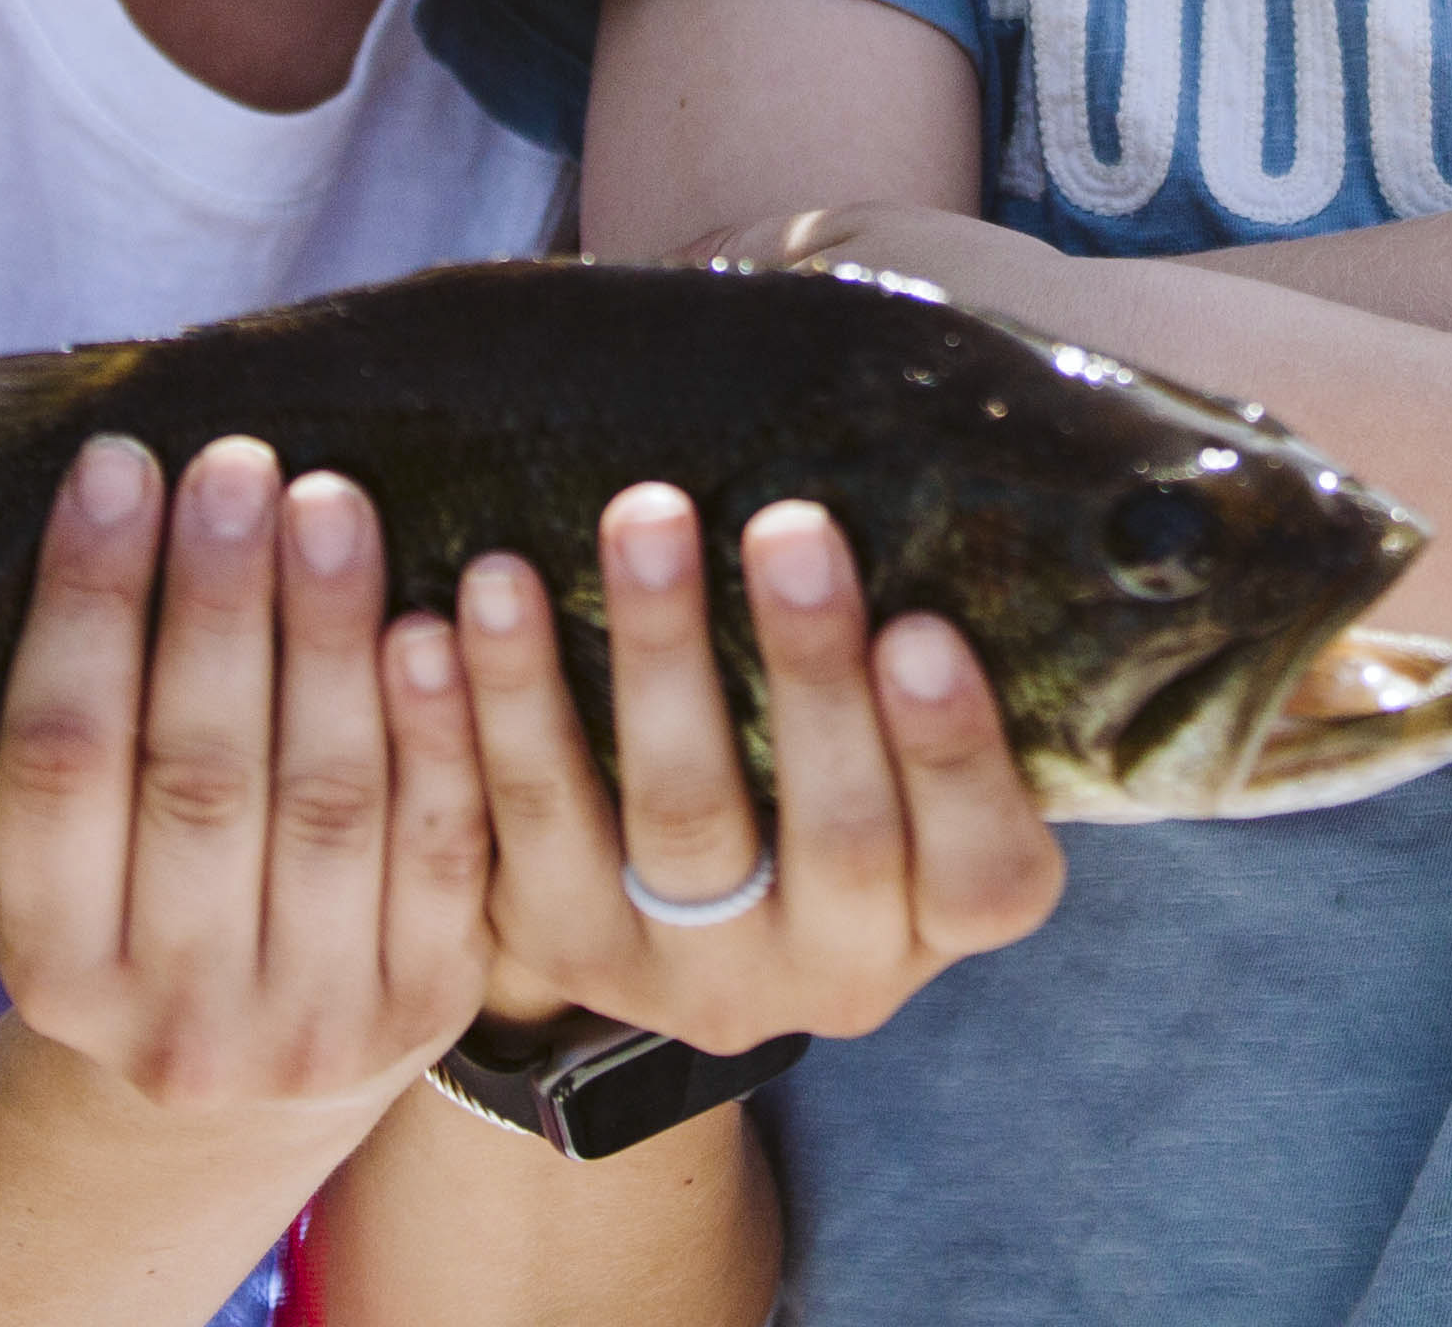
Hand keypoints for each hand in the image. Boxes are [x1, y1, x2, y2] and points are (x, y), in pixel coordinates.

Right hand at [0, 436, 492, 1134]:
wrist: (250, 1093)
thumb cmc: (146, 907)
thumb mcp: (70, 868)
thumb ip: (69, 722)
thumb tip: (97, 490)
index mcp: (51, 975)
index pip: (58, 765)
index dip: (86, 605)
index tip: (118, 465)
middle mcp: (175, 1021)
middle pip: (197, 778)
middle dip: (218, 604)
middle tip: (238, 464)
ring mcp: (311, 1024)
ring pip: (326, 801)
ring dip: (329, 636)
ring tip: (330, 502)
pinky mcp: (428, 1004)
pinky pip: (439, 845)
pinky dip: (438, 728)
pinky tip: (433, 616)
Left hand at [463, 484, 1063, 1048]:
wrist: (678, 902)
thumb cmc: (836, 753)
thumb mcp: (912, 743)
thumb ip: (926, 660)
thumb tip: (945, 478)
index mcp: (947, 918)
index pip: (982, 870)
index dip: (954, 758)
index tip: (920, 628)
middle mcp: (836, 973)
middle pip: (836, 838)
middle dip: (810, 672)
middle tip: (787, 527)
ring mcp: (695, 974)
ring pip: (675, 822)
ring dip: (659, 657)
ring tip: (640, 520)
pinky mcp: (564, 945)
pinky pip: (517, 826)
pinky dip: (490, 709)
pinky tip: (469, 604)